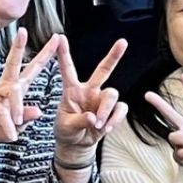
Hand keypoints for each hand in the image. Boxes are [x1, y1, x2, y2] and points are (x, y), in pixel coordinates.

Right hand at [0, 28, 57, 154]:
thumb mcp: (19, 124)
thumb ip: (28, 117)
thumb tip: (38, 111)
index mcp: (16, 87)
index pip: (33, 68)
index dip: (45, 54)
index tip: (56, 38)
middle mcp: (3, 85)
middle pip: (12, 63)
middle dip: (17, 47)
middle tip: (22, 31)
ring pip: (12, 92)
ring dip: (18, 109)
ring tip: (18, 124)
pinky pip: (1, 111)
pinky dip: (8, 125)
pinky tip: (12, 134)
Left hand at [55, 37, 128, 159]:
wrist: (78, 145)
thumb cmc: (67, 132)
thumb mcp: (65, 127)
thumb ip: (77, 121)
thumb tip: (92, 117)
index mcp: (72, 91)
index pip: (68, 70)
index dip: (63, 54)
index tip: (60, 37)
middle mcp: (89, 91)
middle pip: (104, 70)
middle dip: (113, 56)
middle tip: (123, 42)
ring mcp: (102, 100)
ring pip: (112, 94)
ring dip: (106, 111)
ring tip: (98, 125)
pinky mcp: (113, 110)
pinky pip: (121, 109)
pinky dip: (114, 119)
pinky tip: (106, 128)